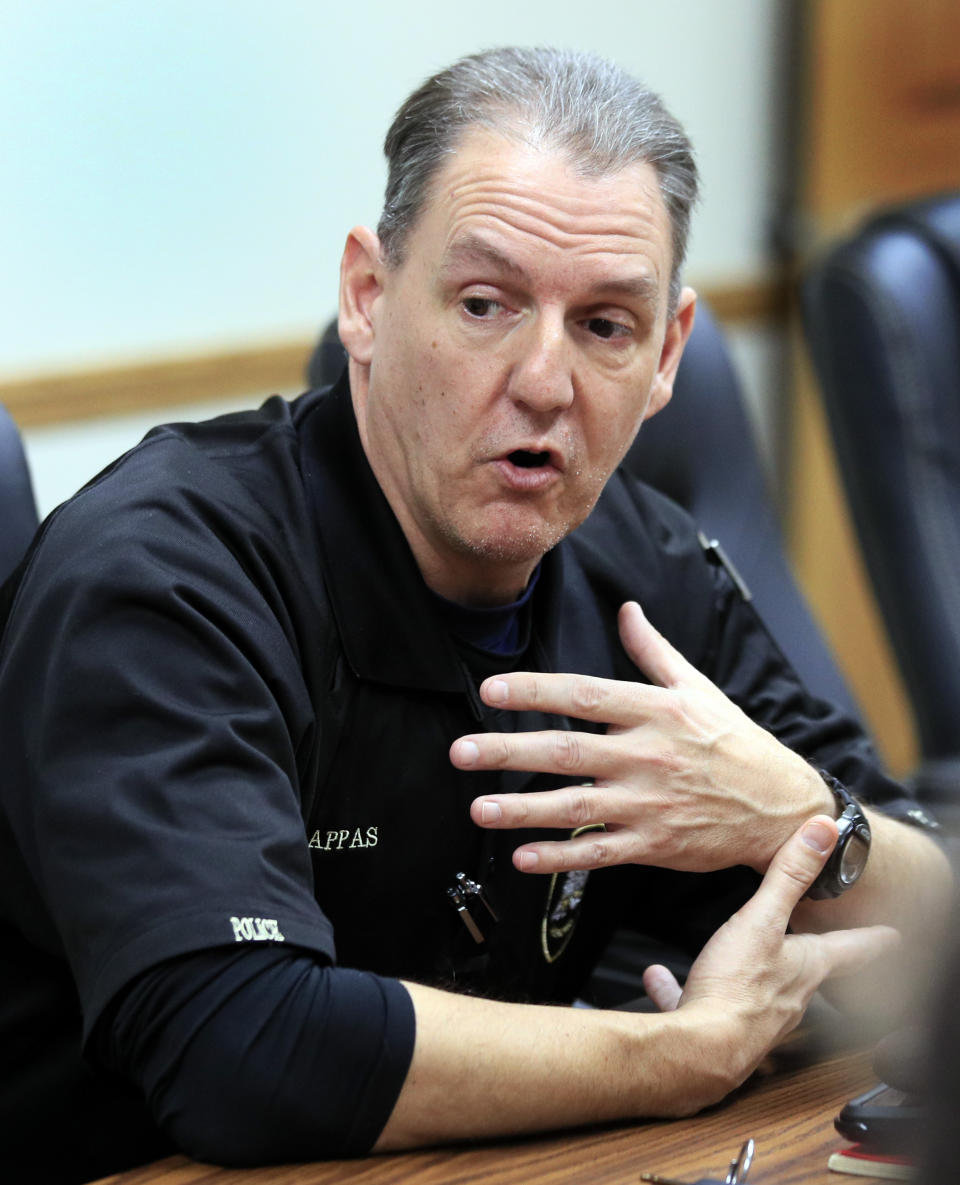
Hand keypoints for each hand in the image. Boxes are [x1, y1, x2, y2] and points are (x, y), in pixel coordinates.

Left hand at [452, 601, 831, 875]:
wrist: (781, 807)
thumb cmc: (735, 743)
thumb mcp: (699, 688)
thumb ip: (654, 651)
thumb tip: (627, 609)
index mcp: (656, 711)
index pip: (584, 695)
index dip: (535, 691)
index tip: (492, 689)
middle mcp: (648, 756)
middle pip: (567, 751)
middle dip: (508, 752)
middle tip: (461, 752)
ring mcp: (650, 805)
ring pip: (575, 807)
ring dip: (523, 810)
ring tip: (480, 809)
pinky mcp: (655, 846)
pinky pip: (598, 853)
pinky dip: (560, 857)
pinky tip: (523, 857)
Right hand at [644, 816, 899, 1098]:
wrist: (699, 1050)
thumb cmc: (736, 986)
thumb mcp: (762, 919)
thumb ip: (789, 874)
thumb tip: (823, 831)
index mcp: (806, 967)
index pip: (850, 949)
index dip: (871, 939)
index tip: (891, 936)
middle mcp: (789, 997)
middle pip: (810, 974)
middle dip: (814, 960)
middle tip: (820, 949)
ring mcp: (756, 1018)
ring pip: (760, 991)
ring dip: (748, 972)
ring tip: (734, 957)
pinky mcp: (719, 1030)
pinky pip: (703, 1002)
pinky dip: (683, 988)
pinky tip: (660, 978)